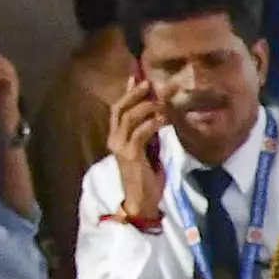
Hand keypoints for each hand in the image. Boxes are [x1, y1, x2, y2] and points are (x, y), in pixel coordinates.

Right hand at [105, 77, 169, 222]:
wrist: (141, 201)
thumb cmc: (146, 177)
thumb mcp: (148, 150)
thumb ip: (148, 133)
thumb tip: (157, 115)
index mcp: (117, 137)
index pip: (118, 109)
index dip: (127, 93)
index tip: (137, 77)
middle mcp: (114, 139)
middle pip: (120, 109)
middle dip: (134, 94)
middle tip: (149, 83)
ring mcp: (120, 147)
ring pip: (129, 118)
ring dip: (147, 107)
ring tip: (162, 101)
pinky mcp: (130, 155)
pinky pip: (140, 133)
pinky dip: (152, 123)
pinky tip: (164, 119)